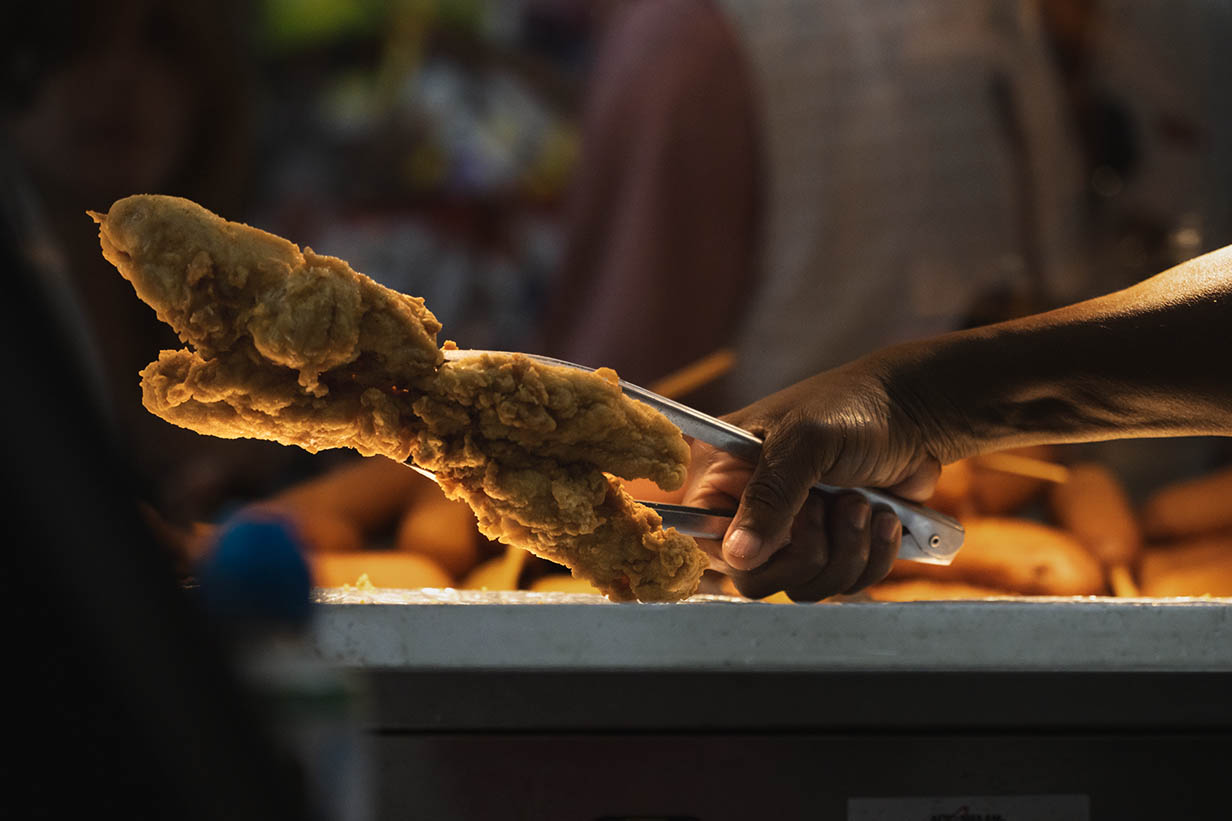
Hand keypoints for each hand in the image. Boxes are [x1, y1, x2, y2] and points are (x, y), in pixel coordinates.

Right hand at [681, 357, 947, 600]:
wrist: (918, 413)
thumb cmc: (854, 409)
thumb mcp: (805, 443)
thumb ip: (769, 497)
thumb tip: (736, 556)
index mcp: (723, 472)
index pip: (704, 537)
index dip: (742, 549)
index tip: (784, 530)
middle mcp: (749, 506)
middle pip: (755, 577)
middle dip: (807, 551)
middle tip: (829, 506)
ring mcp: (792, 530)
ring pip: (803, 586)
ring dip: (846, 551)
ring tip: (863, 505)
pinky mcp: (831, 545)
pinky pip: (842, 584)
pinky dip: (872, 557)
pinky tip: (884, 518)